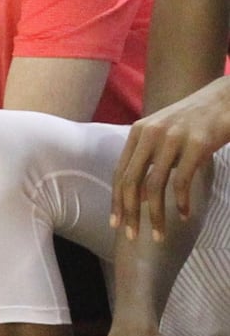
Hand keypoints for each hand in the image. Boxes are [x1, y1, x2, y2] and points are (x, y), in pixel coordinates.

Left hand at [112, 76, 229, 239]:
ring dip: (155, 215)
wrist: (224, 99)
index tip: (116, 224)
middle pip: (131, 181)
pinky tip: (183, 215)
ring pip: (153, 185)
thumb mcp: (164, 135)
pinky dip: (179, 202)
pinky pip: (181, 180)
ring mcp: (172, 138)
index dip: (116, 200)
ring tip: (158, 234)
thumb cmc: (194, 122)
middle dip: (129, 213)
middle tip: (133, 236)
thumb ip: (149, 158)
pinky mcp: (196, 144)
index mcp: (138, 132)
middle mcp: (150, 133)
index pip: (120, 173)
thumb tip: (138, 195)